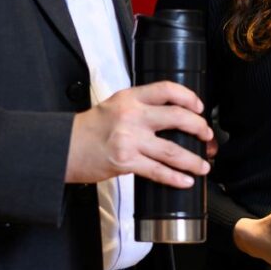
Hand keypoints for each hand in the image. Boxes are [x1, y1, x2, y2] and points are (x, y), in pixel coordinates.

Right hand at [66, 81, 214, 189]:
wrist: (64, 147)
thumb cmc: (89, 129)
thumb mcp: (114, 105)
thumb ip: (140, 106)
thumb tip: (170, 116)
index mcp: (130, 98)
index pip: (167, 89)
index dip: (188, 96)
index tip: (199, 106)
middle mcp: (132, 116)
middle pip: (177, 118)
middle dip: (199, 128)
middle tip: (207, 136)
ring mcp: (129, 139)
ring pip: (172, 150)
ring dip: (193, 160)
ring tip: (204, 165)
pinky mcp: (125, 161)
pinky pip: (157, 171)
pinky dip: (175, 177)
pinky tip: (186, 180)